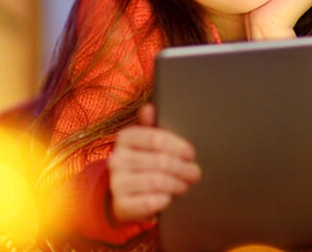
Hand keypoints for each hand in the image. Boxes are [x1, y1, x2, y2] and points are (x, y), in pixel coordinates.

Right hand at [108, 103, 201, 222]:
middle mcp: (117, 159)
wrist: (125, 195)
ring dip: (177, 184)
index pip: (156, 138)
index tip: (191, 154)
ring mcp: (117, 183)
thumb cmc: (143, 164)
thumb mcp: (147, 144)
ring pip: (157, 181)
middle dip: (183, 168)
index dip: (178, 147)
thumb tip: (150, 107)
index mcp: (125, 138)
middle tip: (194, 173)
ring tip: (185, 185)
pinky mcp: (121, 205)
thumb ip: (151, 127)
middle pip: (161, 161)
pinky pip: (149, 202)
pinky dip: (164, 200)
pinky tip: (170, 198)